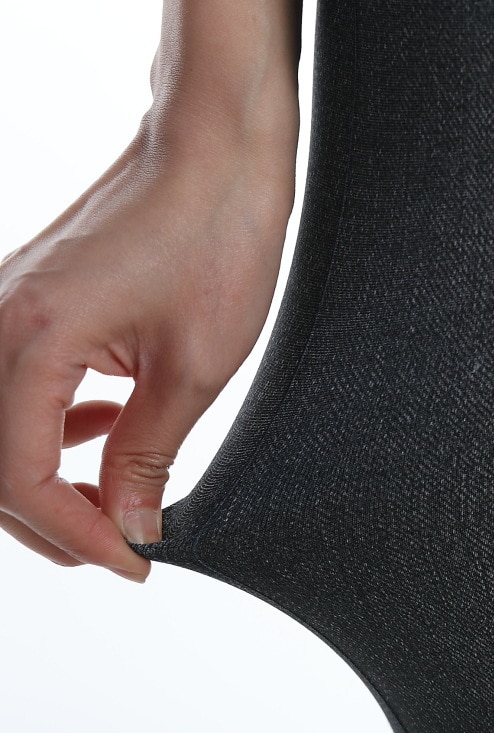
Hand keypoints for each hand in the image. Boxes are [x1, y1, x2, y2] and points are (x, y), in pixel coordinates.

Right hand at [0, 119, 295, 582]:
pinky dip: (49, 425)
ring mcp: (3, 305)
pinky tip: (102, 427)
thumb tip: (129, 527)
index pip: (20, 478)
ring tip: (114, 500)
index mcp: (27, 339)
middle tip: (122, 547)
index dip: (78, 536)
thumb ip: (147, 452)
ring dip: (47, 478)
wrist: (216, 149)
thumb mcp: (194, 366)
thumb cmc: (216, 238)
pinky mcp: (27, 298)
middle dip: (53, 520)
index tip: (134, 565)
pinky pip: (12, 385)